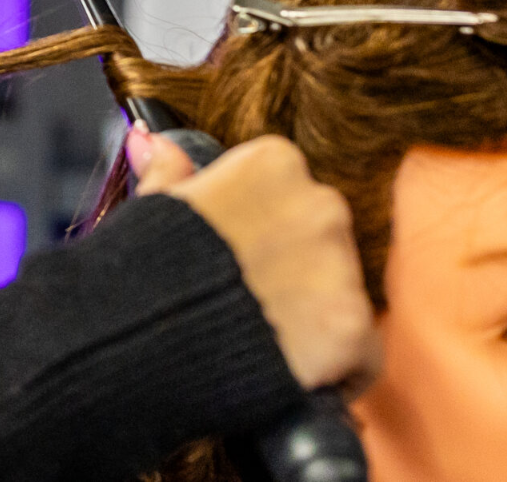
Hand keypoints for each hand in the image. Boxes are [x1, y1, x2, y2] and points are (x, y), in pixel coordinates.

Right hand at [128, 126, 379, 393]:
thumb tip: (151, 139)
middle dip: (296, 268)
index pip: (287, 192)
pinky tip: (290, 368)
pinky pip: (360, 353)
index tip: (235, 256)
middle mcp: (320, 202)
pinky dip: (334, 367)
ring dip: (313, 314)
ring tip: (263, 336)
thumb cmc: (145, 267)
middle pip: (322, 238)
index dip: (259, 231)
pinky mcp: (352, 327)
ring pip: (342, 293)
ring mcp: (340, 265)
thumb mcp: (152, 206)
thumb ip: (167, 170)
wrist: (148, 334)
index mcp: (272, 162)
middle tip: (249, 298)